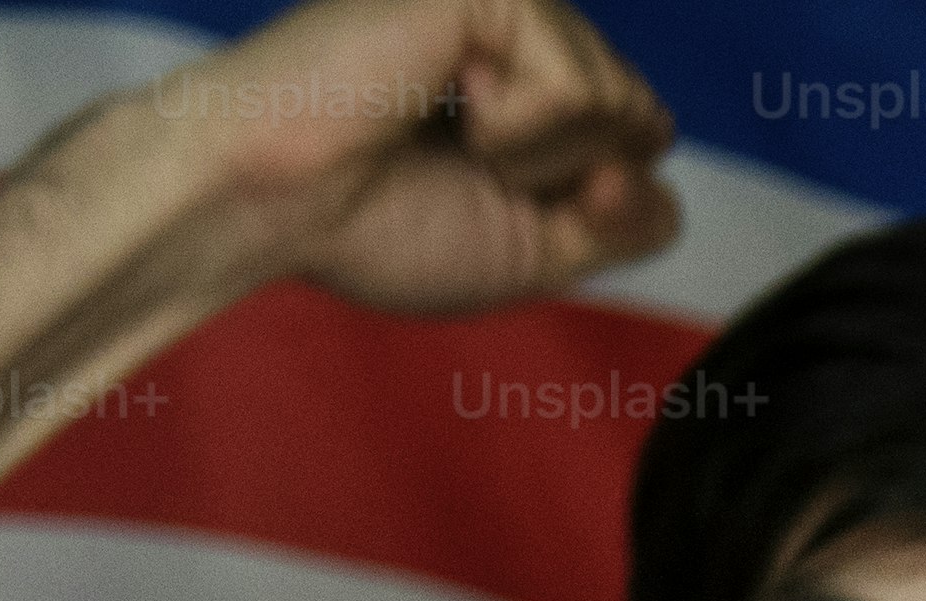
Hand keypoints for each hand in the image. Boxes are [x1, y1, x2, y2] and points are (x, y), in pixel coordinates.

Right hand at [122, 0, 678, 313]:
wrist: (269, 200)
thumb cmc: (371, 225)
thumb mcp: (535, 251)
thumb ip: (622, 222)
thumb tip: (656, 173)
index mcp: (533, 87)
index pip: (646, 142)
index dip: (597, 200)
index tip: (490, 195)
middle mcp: (526, 35)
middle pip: (647, 123)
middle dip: (568, 181)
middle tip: (460, 166)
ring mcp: (509, 5)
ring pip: (622, 107)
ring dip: (534, 159)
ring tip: (442, 133)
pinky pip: (575, 91)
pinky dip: (513, 131)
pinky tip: (434, 99)